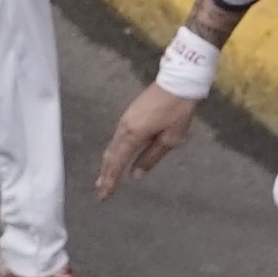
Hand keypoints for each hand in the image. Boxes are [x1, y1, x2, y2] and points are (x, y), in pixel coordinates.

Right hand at [95, 81, 200, 195]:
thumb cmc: (177, 111)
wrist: (177, 81)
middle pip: (111, 155)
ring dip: (108, 163)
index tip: (104, 195)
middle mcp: (124, 128)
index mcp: (133, 135)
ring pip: (112, 146)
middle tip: (100, 192)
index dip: (111, 180)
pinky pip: (116, 138)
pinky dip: (113, 152)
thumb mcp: (170, 139)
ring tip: (103, 179)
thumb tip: (135, 175)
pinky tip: (114, 158)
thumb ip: (151, 157)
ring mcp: (125, 119)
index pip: (118, 162)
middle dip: (105, 174)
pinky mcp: (129, 115)